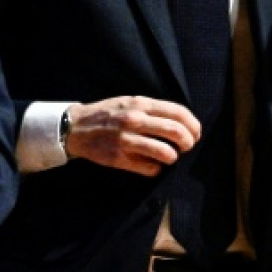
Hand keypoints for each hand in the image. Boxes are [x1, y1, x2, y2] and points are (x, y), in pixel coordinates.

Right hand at [64, 96, 200, 176]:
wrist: (76, 127)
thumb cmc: (107, 114)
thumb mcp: (129, 102)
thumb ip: (152, 109)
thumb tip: (181, 122)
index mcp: (140, 104)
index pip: (178, 112)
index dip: (193, 124)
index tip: (196, 133)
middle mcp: (135, 120)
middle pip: (177, 132)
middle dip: (188, 142)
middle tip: (186, 147)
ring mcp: (127, 140)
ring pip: (166, 153)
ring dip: (172, 157)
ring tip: (168, 157)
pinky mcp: (119, 158)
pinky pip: (150, 168)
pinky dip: (155, 168)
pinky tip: (151, 164)